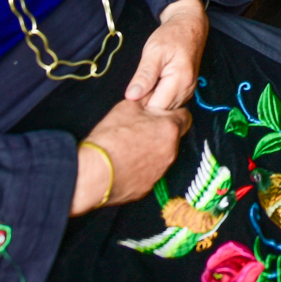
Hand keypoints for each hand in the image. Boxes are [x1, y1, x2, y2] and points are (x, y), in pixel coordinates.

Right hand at [72, 97, 189, 214]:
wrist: (95, 172)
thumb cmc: (110, 139)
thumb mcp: (128, 107)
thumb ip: (146, 99)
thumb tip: (152, 94)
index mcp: (169, 128)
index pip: (185, 116)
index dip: (174, 113)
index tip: (163, 113)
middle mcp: (171, 151)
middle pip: (173, 137)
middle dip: (161, 132)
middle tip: (142, 129)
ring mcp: (161, 171)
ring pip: (163, 155)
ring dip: (152, 150)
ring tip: (130, 147)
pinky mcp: (149, 186)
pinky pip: (151, 173)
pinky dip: (143, 168)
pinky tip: (126, 163)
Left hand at [125, 0, 208, 111]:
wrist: (189, 26)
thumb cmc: (173, 35)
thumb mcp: (154, 51)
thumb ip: (144, 75)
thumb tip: (132, 96)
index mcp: (180, 81)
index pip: (156, 108)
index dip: (140, 105)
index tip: (130, 97)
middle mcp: (187, 89)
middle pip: (161, 111)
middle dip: (146, 106)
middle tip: (134, 90)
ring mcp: (188, 91)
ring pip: (165, 109)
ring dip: (152, 102)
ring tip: (142, 87)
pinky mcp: (185, 90)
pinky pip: (170, 102)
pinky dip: (158, 98)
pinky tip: (151, 87)